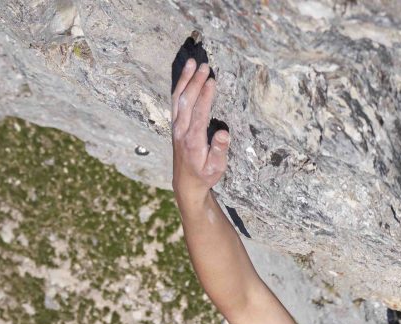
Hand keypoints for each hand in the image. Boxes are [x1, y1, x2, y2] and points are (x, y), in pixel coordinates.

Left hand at [171, 58, 229, 204]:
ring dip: (185, 80)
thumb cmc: (204, 175)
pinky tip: (186, 75)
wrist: (186, 182)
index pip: (199, 113)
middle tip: (204, 66)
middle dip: (195, 82)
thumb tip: (224, 133)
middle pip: (186, 101)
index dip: (205, 96)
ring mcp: (176, 126)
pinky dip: (180, 86)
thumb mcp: (216, 168)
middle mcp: (182, 130)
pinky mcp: (175, 124)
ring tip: (192, 63)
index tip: (212, 80)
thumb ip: (219, 150)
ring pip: (178, 98)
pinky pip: (175, 101)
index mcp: (193, 140)